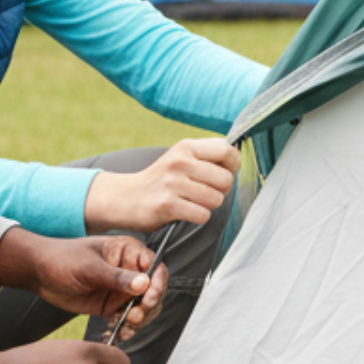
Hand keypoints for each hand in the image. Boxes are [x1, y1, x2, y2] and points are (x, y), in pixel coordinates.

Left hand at [0, 228, 167, 335]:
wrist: (39, 273)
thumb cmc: (61, 259)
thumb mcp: (89, 267)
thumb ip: (116, 277)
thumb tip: (144, 283)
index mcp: (127, 251)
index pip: (154, 266)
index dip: (156, 284)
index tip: (148, 299)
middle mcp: (128, 270)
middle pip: (153, 290)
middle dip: (148, 306)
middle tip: (134, 316)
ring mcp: (120, 289)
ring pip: (144, 308)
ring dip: (140, 319)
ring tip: (127, 326)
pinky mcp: (111, 305)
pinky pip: (127, 318)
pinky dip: (128, 327)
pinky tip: (121, 333)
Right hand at [82, 137, 239, 233]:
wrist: (126, 197)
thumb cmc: (161, 180)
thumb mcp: (180, 157)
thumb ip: (207, 155)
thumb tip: (237, 158)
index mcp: (186, 146)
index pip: (228, 152)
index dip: (231, 167)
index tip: (218, 174)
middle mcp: (179, 161)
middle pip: (226, 179)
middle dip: (219, 191)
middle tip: (202, 192)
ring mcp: (172, 183)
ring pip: (216, 199)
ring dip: (207, 206)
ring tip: (191, 201)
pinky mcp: (167, 205)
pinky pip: (202, 215)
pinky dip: (197, 218)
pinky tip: (184, 212)